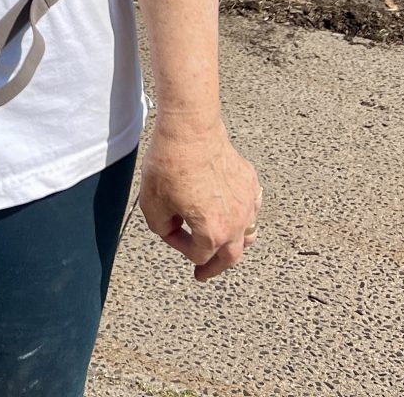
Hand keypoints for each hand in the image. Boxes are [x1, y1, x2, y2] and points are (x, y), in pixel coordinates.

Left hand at [138, 124, 260, 281]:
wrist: (190, 130)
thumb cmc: (171, 164)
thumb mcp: (152, 203)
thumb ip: (161, 227)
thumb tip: (172, 228)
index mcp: (212, 232)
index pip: (197, 255)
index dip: (178, 246)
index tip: (168, 231)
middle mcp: (236, 221)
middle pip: (230, 257)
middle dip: (215, 267)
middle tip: (204, 273)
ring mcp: (247, 202)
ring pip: (248, 234)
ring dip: (235, 244)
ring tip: (225, 247)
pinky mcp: (249, 182)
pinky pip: (252, 208)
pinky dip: (244, 216)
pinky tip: (233, 212)